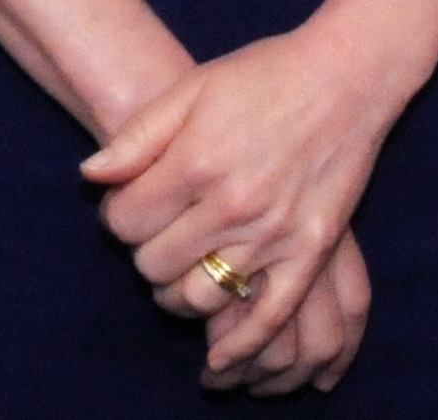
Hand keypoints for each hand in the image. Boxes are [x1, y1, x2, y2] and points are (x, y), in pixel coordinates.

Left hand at [84, 25, 409, 390]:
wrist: (346, 76)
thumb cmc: (264, 75)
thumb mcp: (192, 87)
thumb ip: (138, 135)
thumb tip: (90, 177)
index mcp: (196, 160)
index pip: (126, 222)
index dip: (117, 217)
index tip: (130, 206)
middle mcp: (232, 204)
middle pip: (155, 264)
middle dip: (144, 253)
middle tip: (157, 234)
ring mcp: (273, 234)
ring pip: (200, 298)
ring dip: (177, 295)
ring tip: (180, 273)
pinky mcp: (308, 253)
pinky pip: (269, 317)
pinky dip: (240, 347)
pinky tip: (218, 361)